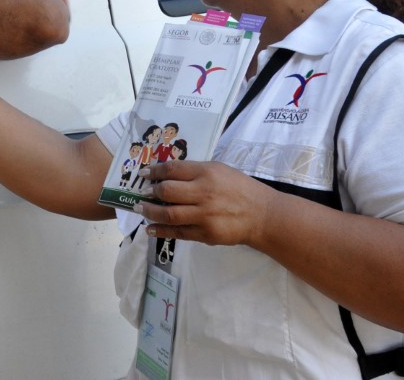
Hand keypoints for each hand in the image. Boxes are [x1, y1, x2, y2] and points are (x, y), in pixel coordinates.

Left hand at [133, 159, 277, 248]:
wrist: (262, 215)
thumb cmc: (239, 188)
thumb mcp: (219, 170)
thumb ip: (194, 171)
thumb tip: (166, 174)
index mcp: (206, 172)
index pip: (172, 169)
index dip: (154, 171)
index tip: (143, 174)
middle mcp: (203, 193)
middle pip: (167, 191)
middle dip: (150, 192)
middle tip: (142, 194)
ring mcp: (204, 215)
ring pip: (168, 214)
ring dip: (150, 212)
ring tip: (141, 210)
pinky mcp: (206, 234)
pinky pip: (178, 232)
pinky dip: (161, 230)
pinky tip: (150, 228)